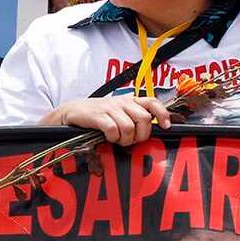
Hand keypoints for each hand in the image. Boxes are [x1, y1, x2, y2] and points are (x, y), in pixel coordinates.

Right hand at [47, 97, 170, 145]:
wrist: (74, 110)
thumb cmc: (101, 114)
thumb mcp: (121, 112)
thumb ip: (136, 117)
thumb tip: (154, 128)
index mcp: (131, 101)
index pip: (153, 102)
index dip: (162, 114)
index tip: (166, 126)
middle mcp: (123, 102)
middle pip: (144, 119)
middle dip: (141, 134)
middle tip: (132, 140)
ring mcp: (110, 108)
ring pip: (129, 126)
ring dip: (126, 139)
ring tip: (118, 139)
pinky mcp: (97, 116)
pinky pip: (112, 129)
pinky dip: (112, 137)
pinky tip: (108, 137)